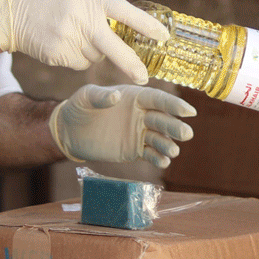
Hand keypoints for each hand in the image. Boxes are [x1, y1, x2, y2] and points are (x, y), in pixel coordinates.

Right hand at [0, 0, 167, 82]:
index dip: (145, 25)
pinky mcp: (58, 56)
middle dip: (131, 64)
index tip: (163, 37)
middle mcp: (81, 19)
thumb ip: (96, 0)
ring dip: (93, 51)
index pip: (124, 12)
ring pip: (96, 57)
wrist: (9, 13)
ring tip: (73, 34)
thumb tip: (120, 20)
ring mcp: (69, 40)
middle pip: (114, 47)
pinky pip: (80, 63)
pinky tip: (62, 42)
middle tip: (144, 78)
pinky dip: (76, 57)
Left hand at [48, 84, 197, 168]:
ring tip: (173, 151)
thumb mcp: (85, 97)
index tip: (189, 112)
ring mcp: (139, 133)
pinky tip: (163, 161)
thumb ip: (100, 96)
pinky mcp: (134, 149)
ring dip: (168, 144)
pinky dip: (158, 157)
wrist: (70, 132)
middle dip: (175, 127)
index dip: (174, 105)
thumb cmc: (78, 108)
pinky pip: (150, 153)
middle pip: (163, 120)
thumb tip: (116, 96)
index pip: (158, 100)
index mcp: (135, 97)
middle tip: (186, 134)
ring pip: (159, 138)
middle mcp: (142, 114)